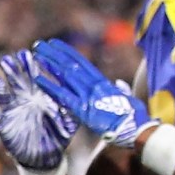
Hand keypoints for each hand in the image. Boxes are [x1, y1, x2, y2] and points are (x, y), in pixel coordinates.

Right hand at [0, 50, 75, 174]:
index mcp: (38, 95)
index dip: (29, 65)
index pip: (33, 76)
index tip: (27, 54)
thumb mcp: (69, 122)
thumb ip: (71, 110)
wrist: (46, 157)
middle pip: (15, 81)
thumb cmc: (58, 135)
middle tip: (6, 59)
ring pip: (2, 96)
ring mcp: (11, 112)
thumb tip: (75, 100)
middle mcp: (22, 100)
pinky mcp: (3, 127)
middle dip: (10, 70)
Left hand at [30, 38, 147, 146]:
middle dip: (54, 54)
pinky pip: (63, 96)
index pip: (82, 63)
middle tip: (39, 45)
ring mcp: (88, 96)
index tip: (55, 44)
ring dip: (49, 63)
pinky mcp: (83, 110)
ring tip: (36, 54)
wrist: (137, 129)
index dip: (67, 52)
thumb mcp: (128, 99)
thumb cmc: (134, 117)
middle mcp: (94, 85)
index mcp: (103, 82)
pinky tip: (38, 78)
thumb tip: (118, 84)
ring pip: (65, 75)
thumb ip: (121, 90)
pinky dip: (50, 86)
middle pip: (71, 64)